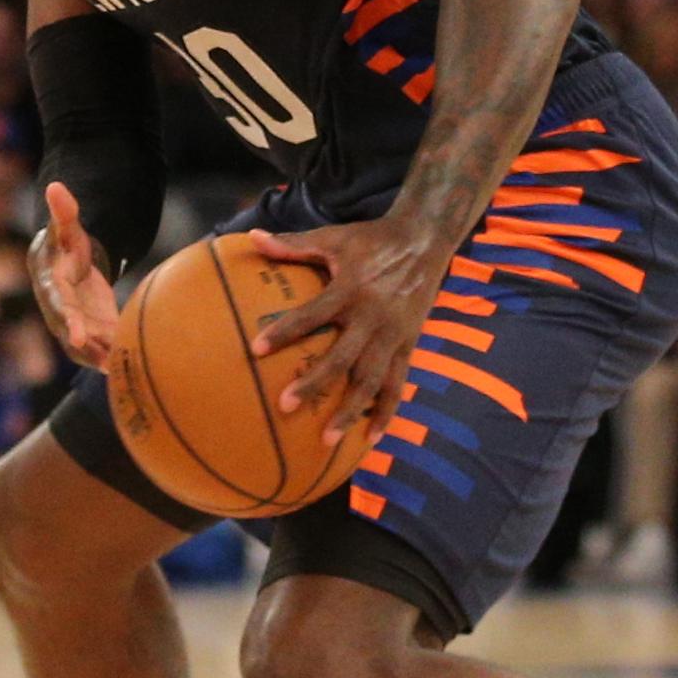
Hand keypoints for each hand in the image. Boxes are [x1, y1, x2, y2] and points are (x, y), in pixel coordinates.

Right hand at [28, 183, 117, 370]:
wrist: (63, 264)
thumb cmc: (64, 244)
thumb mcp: (66, 228)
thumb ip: (63, 211)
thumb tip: (55, 186)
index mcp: (53, 287)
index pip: (58, 306)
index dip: (68, 321)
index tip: (78, 336)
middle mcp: (60, 311)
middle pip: (71, 334)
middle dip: (87, 351)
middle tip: (104, 365)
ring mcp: (75, 324)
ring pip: (86, 348)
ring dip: (103, 359)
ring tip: (122, 373)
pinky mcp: (92, 330)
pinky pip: (102, 347)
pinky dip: (114, 357)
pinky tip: (134, 368)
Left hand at [247, 218, 449, 445]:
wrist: (426, 240)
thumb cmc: (372, 240)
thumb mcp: (334, 238)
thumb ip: (293, 244)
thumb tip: (252, 238)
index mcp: (351, 289)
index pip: (313, 314)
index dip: (286, 330)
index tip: (256, 349)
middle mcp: (374, 316)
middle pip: (342, 358)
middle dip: (315, 383)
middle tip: (284, 405)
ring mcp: (394, 335)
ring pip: (372, 380)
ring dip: (350, 411)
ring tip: (326, 439)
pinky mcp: (410, 344)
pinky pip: (398, 384)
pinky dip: (386, 412)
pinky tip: (371, 438)